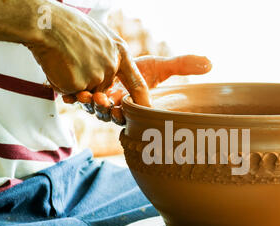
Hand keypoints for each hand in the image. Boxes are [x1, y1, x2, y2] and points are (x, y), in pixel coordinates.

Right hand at [27, 2, 148, 105]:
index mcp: (120, 53)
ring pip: (85, 93)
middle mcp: (112, 67)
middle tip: (75, 64)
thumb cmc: (68, 26)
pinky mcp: (80, 85)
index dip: (142, 100)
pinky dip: (60, 83)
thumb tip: (110, 72)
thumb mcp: (100, 36)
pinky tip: (57, 65)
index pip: (137, 83)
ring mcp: (97, 77)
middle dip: (88, 87)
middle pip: (103, 90)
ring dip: (72, 82)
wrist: (45, 23)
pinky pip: (70, 93)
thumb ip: (108, 55)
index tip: (146, 111)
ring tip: (64, 60)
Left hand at [62, 55, 211, 124]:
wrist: (111, 55)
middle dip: (105, 110)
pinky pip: (75, 99)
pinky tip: (69, 92)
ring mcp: (98, 101)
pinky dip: (71, 96)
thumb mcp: (161, 66)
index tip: (121, 107)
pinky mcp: (82, 93)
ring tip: (85, 94)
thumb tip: (210, 63)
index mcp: (134, 105)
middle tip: (103, 101)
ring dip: (89, 104)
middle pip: (109, 115)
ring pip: (92, 109)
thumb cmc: (139, 65)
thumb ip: (182, 66)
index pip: (131, 116)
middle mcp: (116, 106)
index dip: (125, 114)